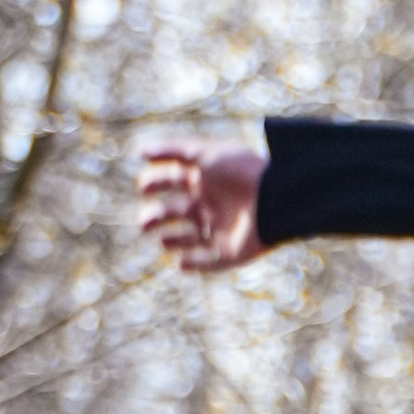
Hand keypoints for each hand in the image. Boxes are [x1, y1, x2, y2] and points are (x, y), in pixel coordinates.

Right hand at [137, 135, 266, 271]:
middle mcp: (209, 204)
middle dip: (154, 217)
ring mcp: (219, 229)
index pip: (169, 180)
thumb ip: (170, 150)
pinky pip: (207, 262)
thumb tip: (138, 151)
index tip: (143, 187)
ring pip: (186, 238)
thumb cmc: (239, 172)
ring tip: (163, 239)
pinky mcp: (230, 252)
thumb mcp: (203, 154)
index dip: (152, 183)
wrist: (275, 199)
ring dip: (170, 240)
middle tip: (144, 222)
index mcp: (203, 180)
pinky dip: (192, 264)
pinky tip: (180, 262)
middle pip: (172, 211)